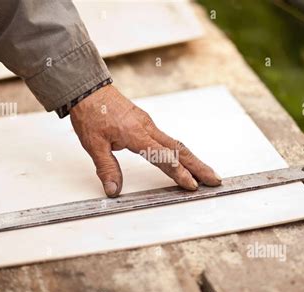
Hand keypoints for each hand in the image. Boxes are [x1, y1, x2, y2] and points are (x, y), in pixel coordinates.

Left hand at [70, 85, 221, 196]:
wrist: (88, 89)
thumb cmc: (91, 114)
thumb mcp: (94, 144)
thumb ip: (106, 168)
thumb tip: (114, 190)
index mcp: (136, 134)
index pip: (163, 157)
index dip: (178, 173)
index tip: (191, 185)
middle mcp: (147, 128)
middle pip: (179, 150)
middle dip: (198, 166)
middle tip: (214, 179)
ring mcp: (149, 125)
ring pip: (176, 144)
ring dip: (193, 159)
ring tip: (207, 173)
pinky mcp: (146, 124)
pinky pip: (168, 140)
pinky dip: (181, 152)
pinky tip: (186, 160)